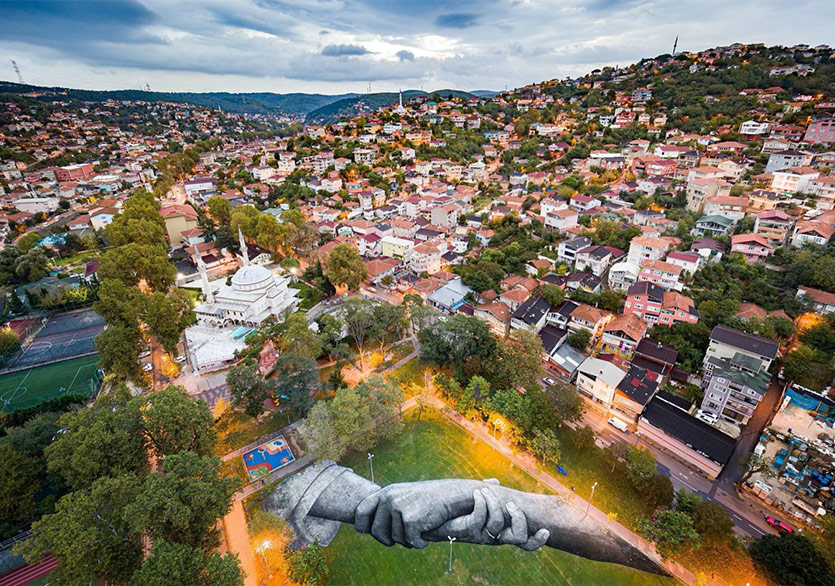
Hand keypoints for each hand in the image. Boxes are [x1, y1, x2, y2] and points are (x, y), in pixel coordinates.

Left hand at [355, 480, 475, 548]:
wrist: (449, 495)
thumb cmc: (426, 500)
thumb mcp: (402, 497)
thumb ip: (385, 508)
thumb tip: (367, 529)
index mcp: (385, 492)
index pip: (361, 511)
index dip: (362, 525)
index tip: (367, 531)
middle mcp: (389, 499)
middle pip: (377, 532)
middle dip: (388, 540)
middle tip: (402, 538)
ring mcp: (399, 509)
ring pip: (395, 539)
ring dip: (408, 540)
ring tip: (419, 529)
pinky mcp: (411, 520)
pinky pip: (411, 542)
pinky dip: (420, 542)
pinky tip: (426, 534)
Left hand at [431, 488, 549, 550]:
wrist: (422, 511)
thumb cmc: (446, 503)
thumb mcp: (469, 496)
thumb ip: (484, 492)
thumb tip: (495, 483)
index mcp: (497, 528)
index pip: (524, 541)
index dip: (537, 541)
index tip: (547, 530)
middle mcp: (491, 536)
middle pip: (519, 539)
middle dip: (519, 519)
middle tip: (511, 503)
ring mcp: (478, 536)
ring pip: (499, 529)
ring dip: (495, 506)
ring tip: (484, 491)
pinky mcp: (464, 533)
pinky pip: (479, 522)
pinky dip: (481, 504)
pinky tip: (476, 494)